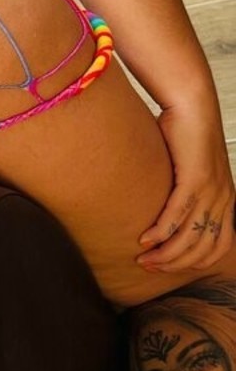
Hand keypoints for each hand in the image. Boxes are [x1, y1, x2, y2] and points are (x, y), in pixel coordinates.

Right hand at [137, 102, 234, 273]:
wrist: (192, 104)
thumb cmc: (185, 133)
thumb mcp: (192, 169)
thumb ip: (185, 191)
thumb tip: (163, 208)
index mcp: (226, 199)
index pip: (218, 247)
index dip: (193, 263)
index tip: (168, 265)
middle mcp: (223, 199)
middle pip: (203, 249)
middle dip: (175, 264)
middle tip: (149, 266)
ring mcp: (211, 191)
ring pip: (190, 237)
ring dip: (165, 253)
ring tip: (143, 258)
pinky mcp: (195, 179)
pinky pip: (177, 215)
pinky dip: (161, 232)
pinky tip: (145, 239)